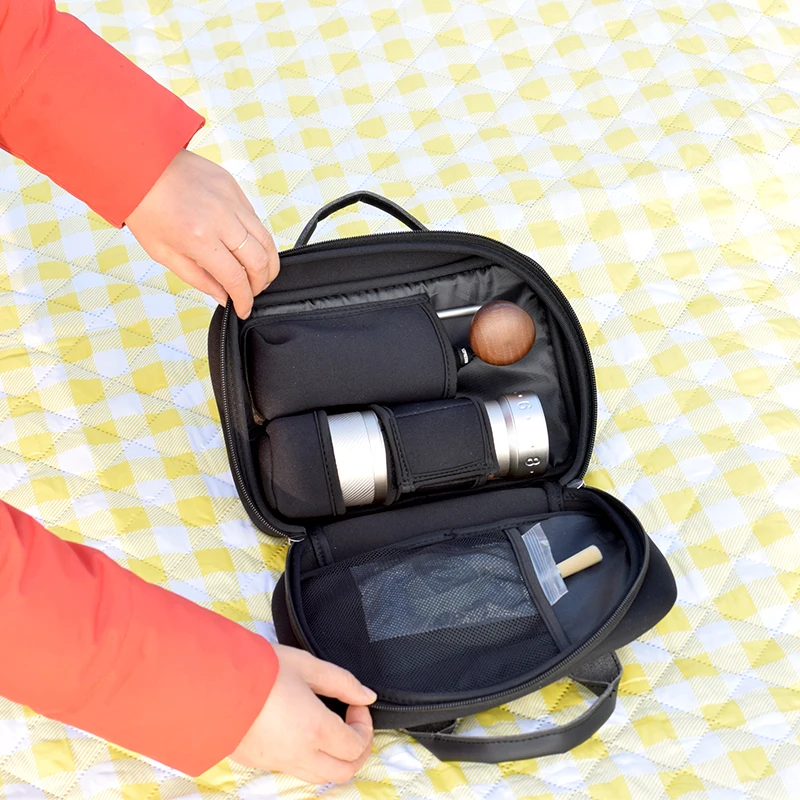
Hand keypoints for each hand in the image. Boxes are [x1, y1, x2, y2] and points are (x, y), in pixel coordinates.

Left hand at [125, 149, 278, 317]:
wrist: (139, 166)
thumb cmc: (145, 209)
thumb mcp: (164, 254)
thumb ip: (199, 279)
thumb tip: (224, 296)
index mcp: (199, 238)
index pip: (236, 278)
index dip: (244, 299)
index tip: (244, 309)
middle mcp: (221, 218)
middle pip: (260, 261)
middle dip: (261, 284)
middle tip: (252, 292)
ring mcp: (231, 200)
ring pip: (266, 240)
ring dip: (268, 263)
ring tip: (259, 274)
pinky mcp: (234, 188)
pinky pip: (256, 219)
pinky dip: (257, 239)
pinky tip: (247, 248)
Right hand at [230, 644, 376, 783]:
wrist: (211, 683)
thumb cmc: (259, 669)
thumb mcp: (306, 665)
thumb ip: (341, 682)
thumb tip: (367, 696)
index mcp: (315, 728)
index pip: (356, 746)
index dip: (364, 726)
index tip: (355, 704)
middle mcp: (299, 753)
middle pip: (344, 771)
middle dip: (357, 750)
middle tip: (353, 723)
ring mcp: (278, 762)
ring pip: (320, 777)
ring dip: (334, 759)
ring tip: (331, 730)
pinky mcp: (260, 763)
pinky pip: (295, 771)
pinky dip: (310, 760)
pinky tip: (304, 734)